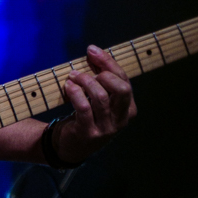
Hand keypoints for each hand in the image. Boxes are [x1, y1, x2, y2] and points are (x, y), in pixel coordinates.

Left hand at [54, 45, 135, 163]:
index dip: (109, 62)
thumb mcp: (99, 100)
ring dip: (85, 81)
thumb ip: (101, 79)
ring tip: (73, 76)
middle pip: (121, 89)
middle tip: (86, 71)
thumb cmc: (87, 117)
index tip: (92, 50)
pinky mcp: (88, 133)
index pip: (124, 81)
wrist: (71, 147)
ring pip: (101, 97)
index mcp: (129, 110)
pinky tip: (68, 86)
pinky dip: (75, 93)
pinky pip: (84, 108)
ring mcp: (106, 128)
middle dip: (104, 74)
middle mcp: (121, 120)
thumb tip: (94, 52)